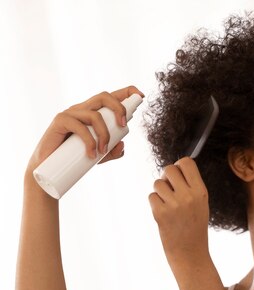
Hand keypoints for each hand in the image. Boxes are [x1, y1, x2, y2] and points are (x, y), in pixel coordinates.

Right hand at [27, 86, 143, 172]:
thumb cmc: (74, 159)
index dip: (127, 92)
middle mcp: (82, 109)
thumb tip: (122, 145)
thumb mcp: (99, 156)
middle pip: (104, 96)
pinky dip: (90, 141)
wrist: (48, 169)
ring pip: (95, 115)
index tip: (141, 96)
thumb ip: (112, 151)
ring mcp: (70, 113)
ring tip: (103, 152)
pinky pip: (79, 126)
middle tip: (124, 126)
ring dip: (104, 134)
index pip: (111, 96)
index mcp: (93, 112)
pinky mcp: (60, 121)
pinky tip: (92, 155)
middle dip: (119, 108)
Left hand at [149, 157, 210, 269]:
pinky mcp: (160, 213)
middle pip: (169, 169)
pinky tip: (163, 214)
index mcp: (201, 191)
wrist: (190, 252)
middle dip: (166, 177)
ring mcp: (174, 205)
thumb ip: (190, 185)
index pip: (187, 163)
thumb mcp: (201, 203)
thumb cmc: (194, 226)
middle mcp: (188, 196)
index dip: (179, 165)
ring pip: (157, 183)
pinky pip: (151, 196)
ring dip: (159, 191)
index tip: (178, 174)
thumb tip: (172, 168)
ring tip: (168, 205)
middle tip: (169, 188)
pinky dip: (155, 203)